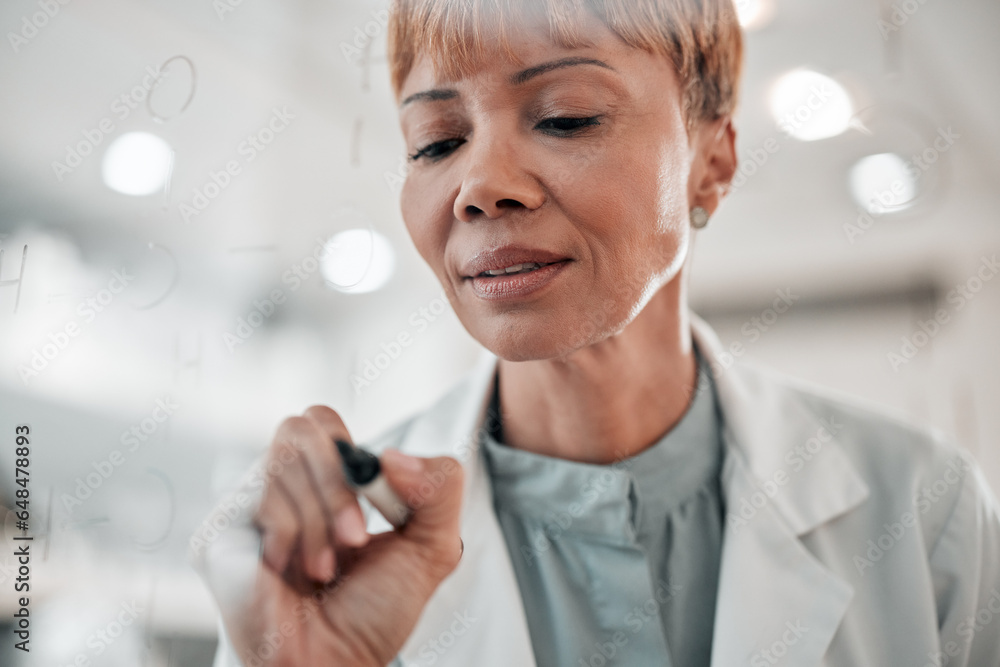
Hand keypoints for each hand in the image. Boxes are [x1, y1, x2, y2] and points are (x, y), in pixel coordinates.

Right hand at [192, 405, 464, 665]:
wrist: (337, 664)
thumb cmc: (374, 612)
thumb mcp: (430, 544)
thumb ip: (440, 486)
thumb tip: (393, 456)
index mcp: (323, 480)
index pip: (322, 421)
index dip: (351, 454)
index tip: (378, 505)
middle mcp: (280, 486)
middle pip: (301, 427)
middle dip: (337, 486)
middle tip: (355, 539)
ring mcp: (245, 506)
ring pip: (283, 464)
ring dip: (321, 526)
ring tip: (326, 570)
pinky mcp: (219, 534)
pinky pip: (263, 505)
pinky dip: (293, 541)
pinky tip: (292, 575)